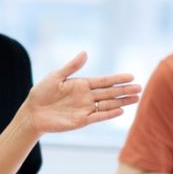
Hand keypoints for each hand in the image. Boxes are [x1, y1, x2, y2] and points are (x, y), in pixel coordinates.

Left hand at [25, 52, 140, 134]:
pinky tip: (120, 110)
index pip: (104, 81)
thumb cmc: (41, 93)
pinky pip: (98, 116)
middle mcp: (86, 96)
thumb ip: (71, 66)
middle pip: (110, 92)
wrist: (32, 113)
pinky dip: (109, 113)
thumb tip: (85, 52)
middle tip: (140, 87)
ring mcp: (85, 109)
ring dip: (121, 102)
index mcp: (81, 84)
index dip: (117, 79)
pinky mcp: (81, 120)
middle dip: (124, 90)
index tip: (131, 76)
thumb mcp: (56, 76)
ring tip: (136, 98)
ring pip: (108, 104)